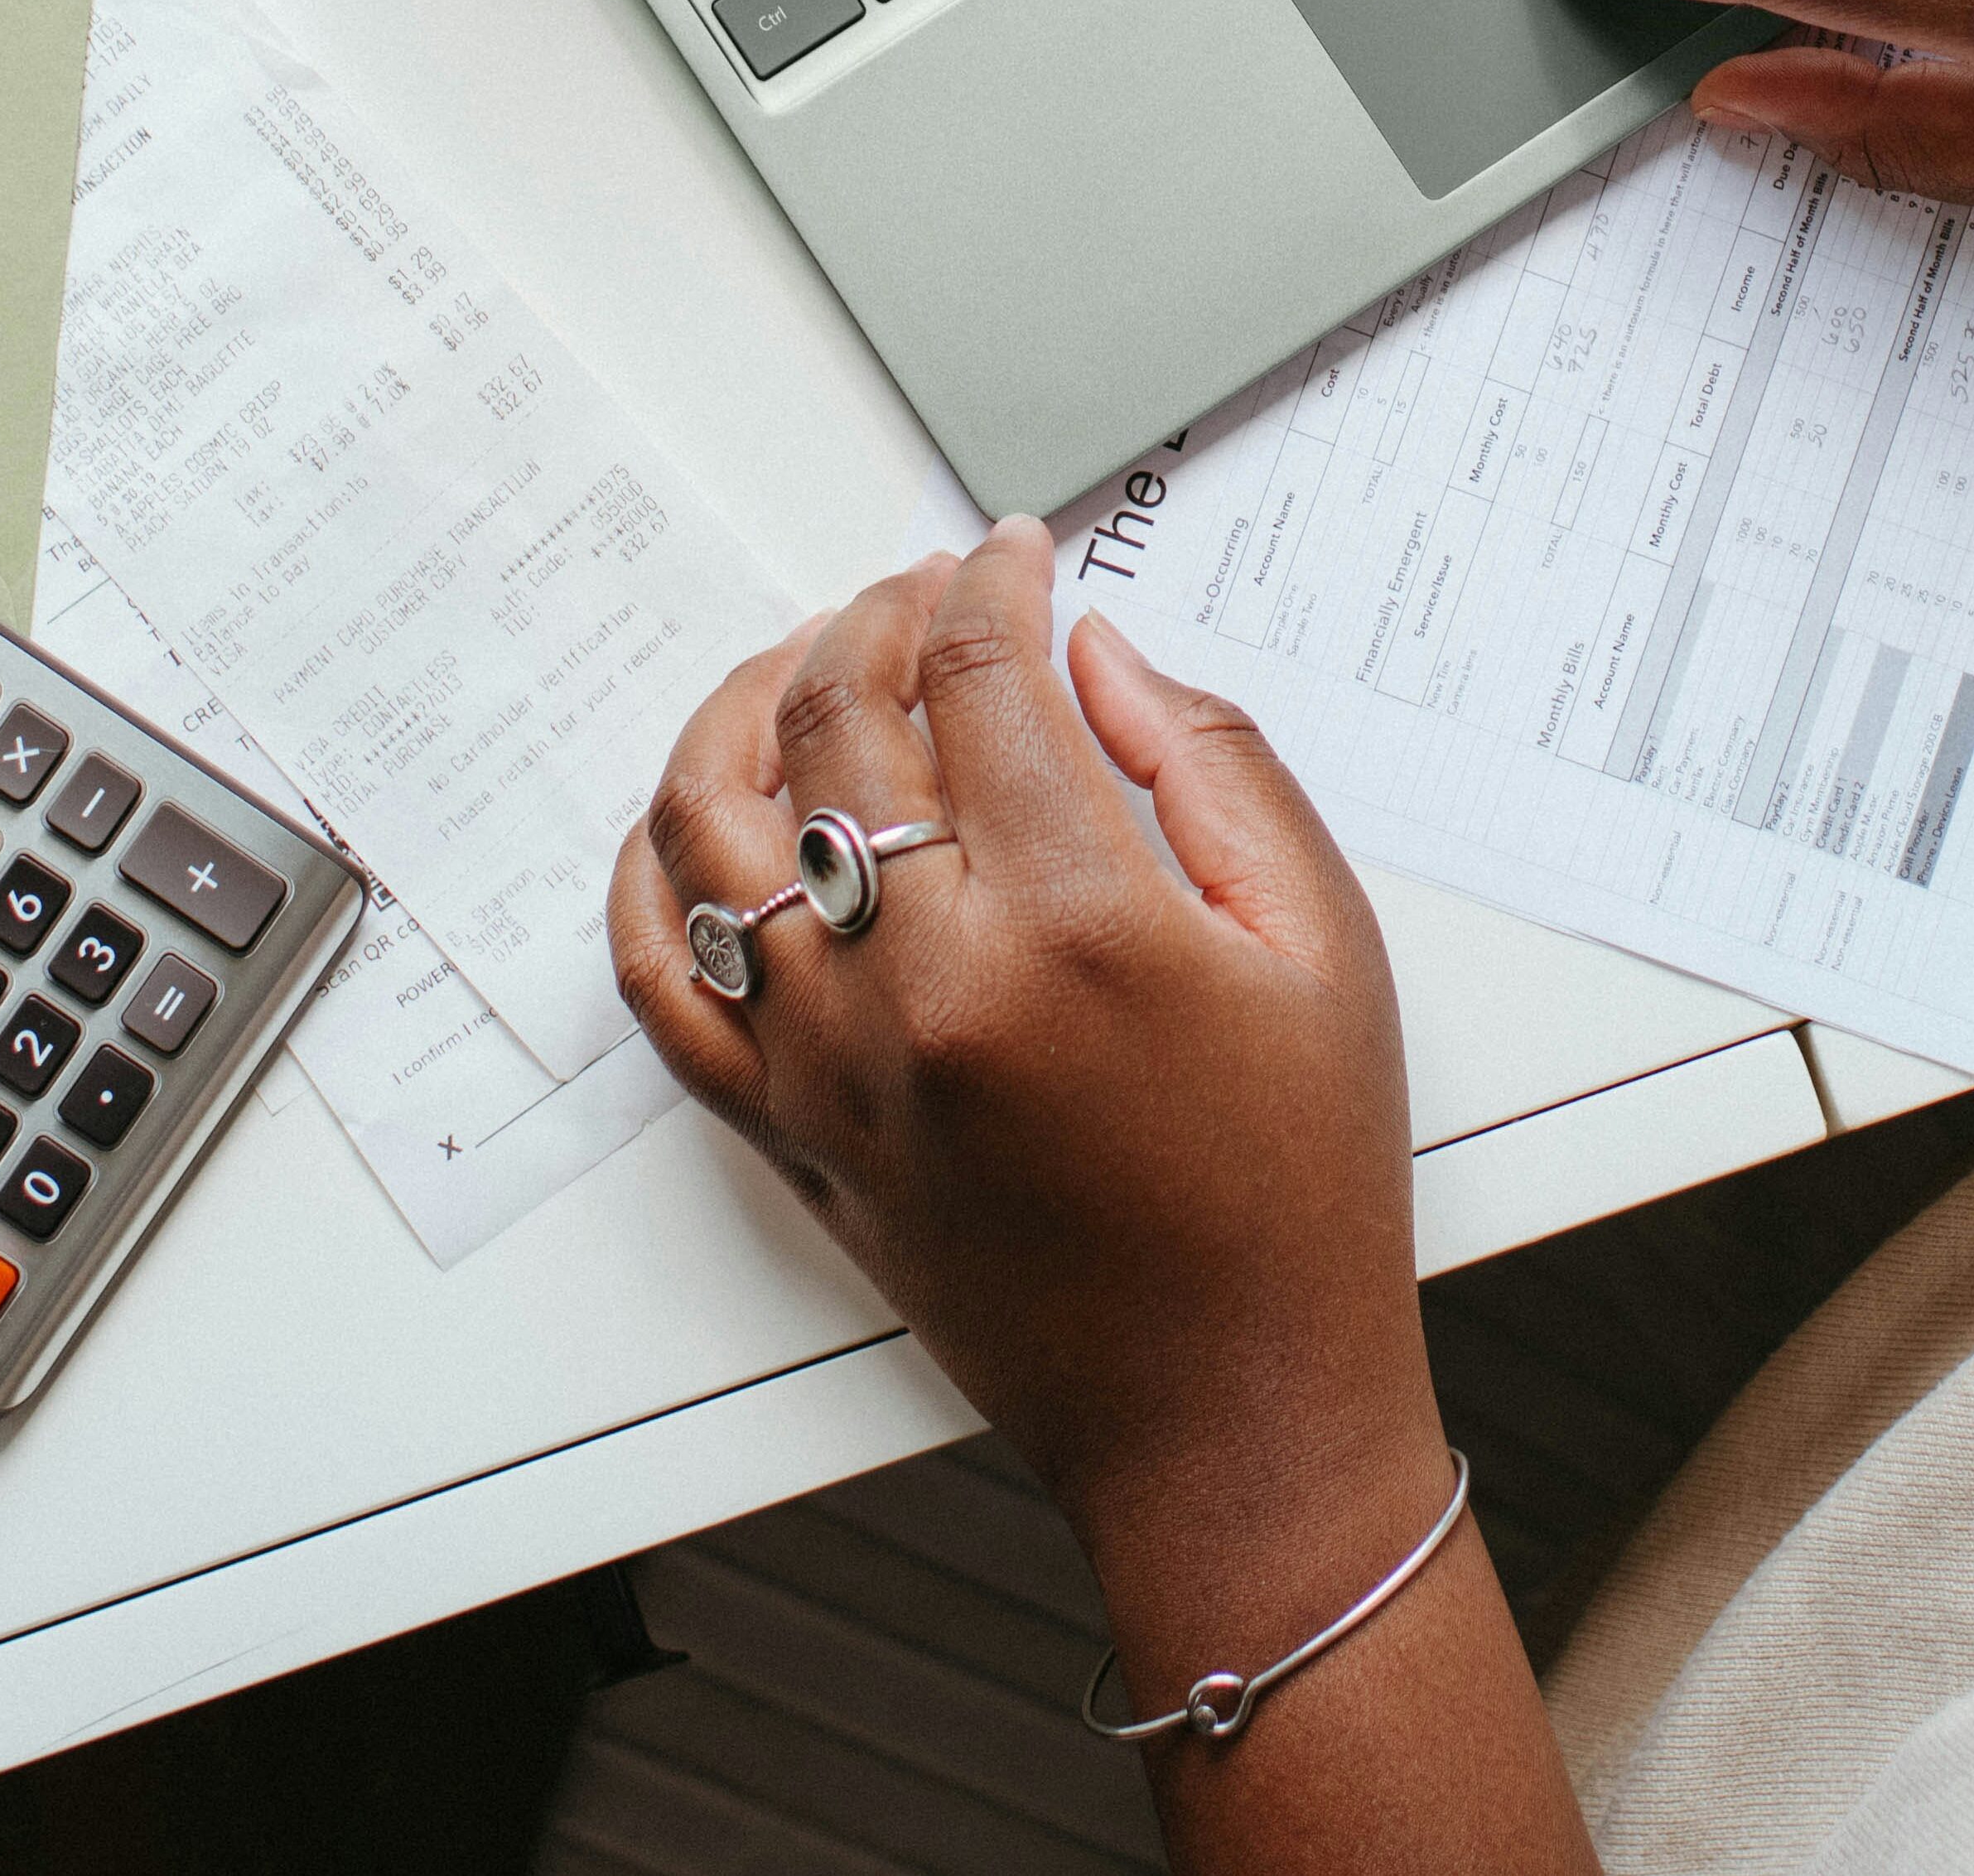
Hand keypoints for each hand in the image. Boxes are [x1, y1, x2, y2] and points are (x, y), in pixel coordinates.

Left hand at [606, 527, 1437, 1553]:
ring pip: (710, 828)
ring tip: (805, 670)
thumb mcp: (1322, 948)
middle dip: (876, 618)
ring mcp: (833, 1065)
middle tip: (926, 595)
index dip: (990, 584)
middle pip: (837, 725)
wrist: (1232, 1417)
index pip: (980, 678)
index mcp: (1077, 928)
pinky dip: (651, 880)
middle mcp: (926, 988)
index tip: (1013, 556)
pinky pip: (658, 983)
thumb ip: (1212, 767)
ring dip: (745, 711)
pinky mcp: (789, 1133)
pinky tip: (699, 820)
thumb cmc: (1297, 1196)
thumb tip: (1093, 655)